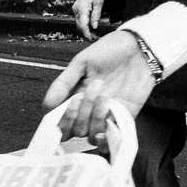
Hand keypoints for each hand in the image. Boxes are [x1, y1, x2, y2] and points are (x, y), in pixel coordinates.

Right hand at [42, 29, 157, 144]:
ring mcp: (106, 116)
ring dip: (95, 118)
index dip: (61, 121)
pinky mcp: (124, 118)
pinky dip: (107, 138)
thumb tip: (46, 106)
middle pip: (75, 131)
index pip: (60, 122)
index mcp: (75, 97)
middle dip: (80, 113)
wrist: (140, 47)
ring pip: (90, 135)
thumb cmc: (110, 50)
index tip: (69, 104)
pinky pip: (111, 138)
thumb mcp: (82, 62)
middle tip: (91, 89)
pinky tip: (108, 125)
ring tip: (105, 96)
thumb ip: (64, 83)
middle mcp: (89, 110)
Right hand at [71, 0, 106, 39]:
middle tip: (96, 39)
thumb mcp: (99, 3)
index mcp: (82, 9)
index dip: (87, 34)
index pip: (83, 26)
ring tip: (94, 35)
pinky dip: (84, 25)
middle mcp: (76, 10)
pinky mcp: (77, 9)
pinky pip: (79, 19)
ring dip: (85, 30)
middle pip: (80, 26)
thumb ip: (96, 15)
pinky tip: (90, 28)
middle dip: (87, 34)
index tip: (92, 39)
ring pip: (79, 24)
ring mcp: (76, 9)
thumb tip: (94, 27)